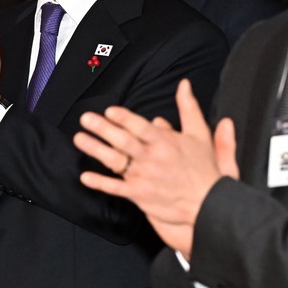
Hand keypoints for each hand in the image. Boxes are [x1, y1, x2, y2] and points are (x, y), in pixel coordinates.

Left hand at [74, 79, 237, 256]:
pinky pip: (116, 188)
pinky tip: (85, 177)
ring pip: (115, 161)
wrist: (207, 203)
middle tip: (85, 118)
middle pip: (123, 141)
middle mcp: (151, 159)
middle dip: (102, 129)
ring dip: (95, 150)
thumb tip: (184, 84)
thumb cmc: (203, 168)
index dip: (124, 118)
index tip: (109, 111)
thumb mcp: (200, 134)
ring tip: (79, 139)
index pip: (140, 127)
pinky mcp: (139, 195)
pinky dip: (100, 183)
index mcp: (165, 143)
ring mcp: (143, 177)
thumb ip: (189, 108)